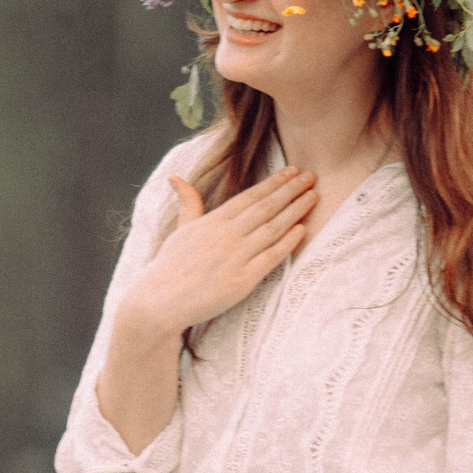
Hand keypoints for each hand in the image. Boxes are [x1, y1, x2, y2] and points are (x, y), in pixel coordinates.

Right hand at [114, 169, 315, 345]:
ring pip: (272, 229)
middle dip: (290, 190)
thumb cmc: (170, 266)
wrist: (160, 302)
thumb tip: (175, 177)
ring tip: (313, 197)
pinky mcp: (241, 281)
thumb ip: (188, 203)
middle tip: (312, 176)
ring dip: (295, 211)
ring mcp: (235, 257)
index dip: (273, 182)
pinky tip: (302, 229)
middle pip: (266, 207)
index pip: (250, 196)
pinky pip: (270, 257)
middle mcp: (226, 236)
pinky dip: (287, 242)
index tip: (292, 170)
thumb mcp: (180, 229)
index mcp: (212, 221)